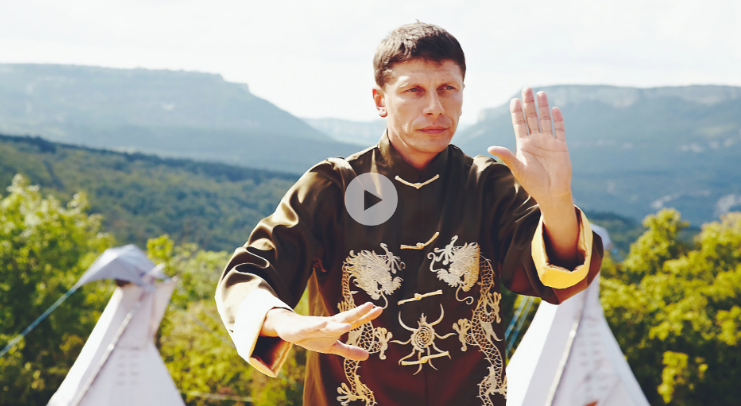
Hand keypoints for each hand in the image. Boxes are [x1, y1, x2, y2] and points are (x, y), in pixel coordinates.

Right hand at [263, 302, 381, 360]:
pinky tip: (322, 324)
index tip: (380, 309)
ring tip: (350, 324)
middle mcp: (330, 323)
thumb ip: (349, 350)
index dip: (367, 317)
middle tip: (370, 305)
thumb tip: (367, 356)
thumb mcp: (332, 347)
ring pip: (329, 324)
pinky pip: (311, 327)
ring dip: (339, 324)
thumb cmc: (313, 337)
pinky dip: (316, 326)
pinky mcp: (305, 328)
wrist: (290, 330)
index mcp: (337, 327)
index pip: (355, 321)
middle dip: (357, 312)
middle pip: (345, 317)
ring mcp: (317, 325)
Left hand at [487, 88, 572, 203]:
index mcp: (524, 145)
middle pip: (532, 118)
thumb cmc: (532, 183)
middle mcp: (536, 140)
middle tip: (526, 89)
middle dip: (529, 104)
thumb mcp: (518, 169)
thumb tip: (491, 147)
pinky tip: (554, 109)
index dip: (517, 112)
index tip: (514, 100)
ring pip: (545, 120)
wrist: (551, 192)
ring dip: (543, 107)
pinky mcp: (561, 146)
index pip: (519, 124)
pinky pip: (559, 130)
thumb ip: (507, 156)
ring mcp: (549, 142)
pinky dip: (558, 120)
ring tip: (540, 93)